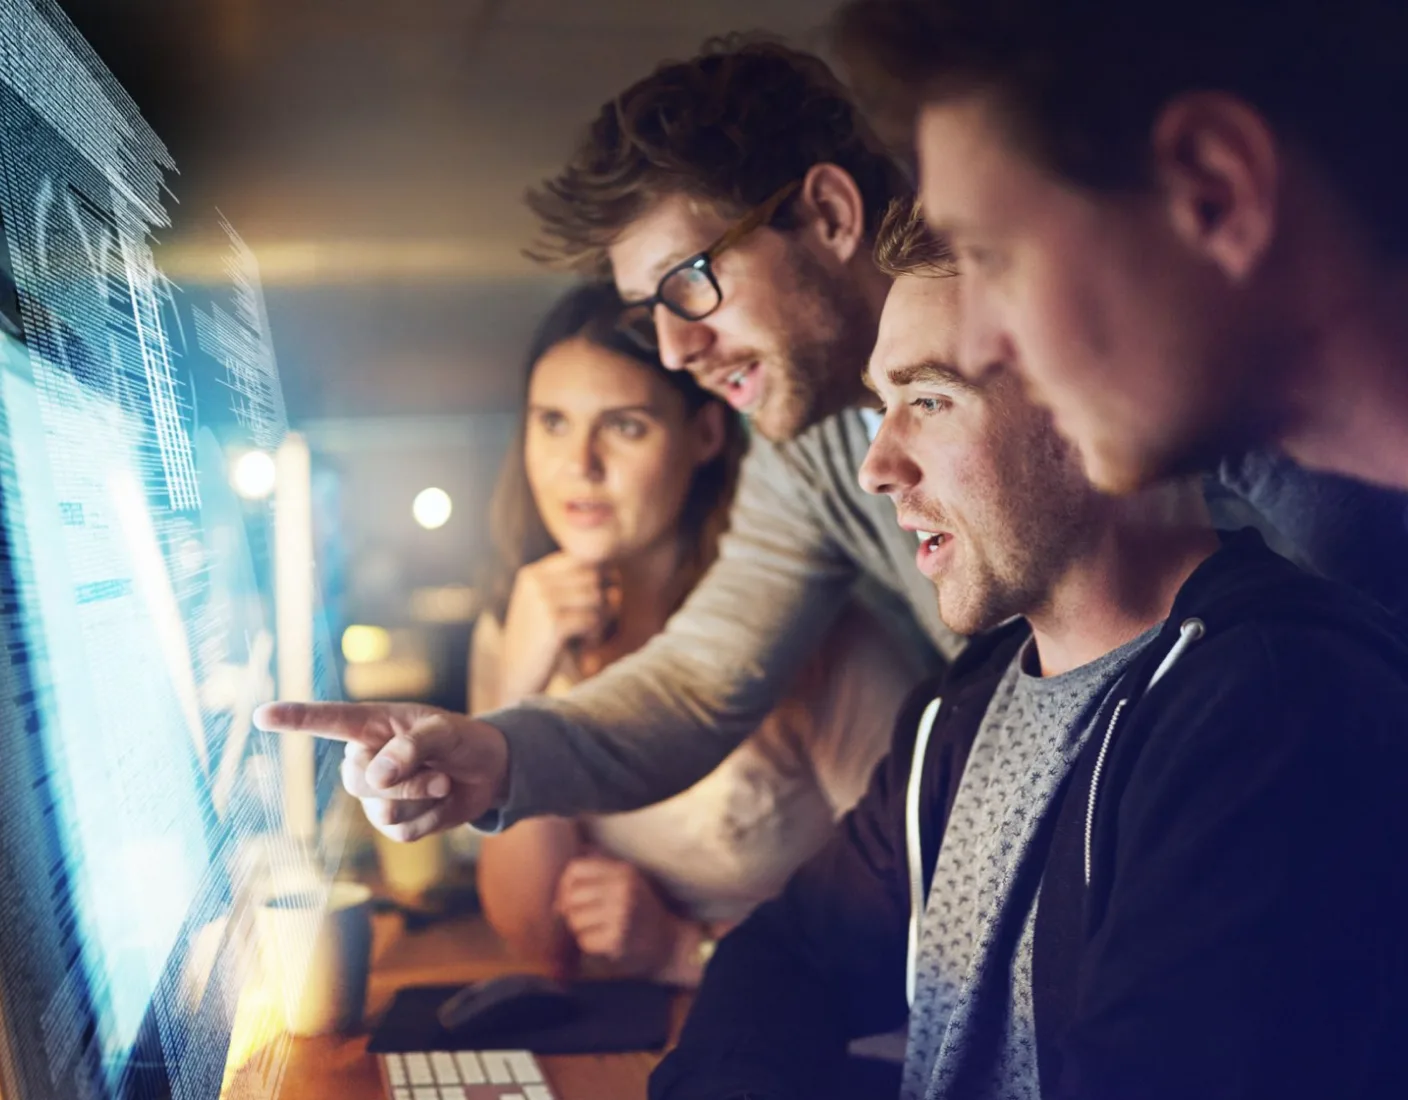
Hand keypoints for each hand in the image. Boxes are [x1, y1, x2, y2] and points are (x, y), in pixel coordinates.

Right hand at [252, 701, 508, 841]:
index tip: (261, 715)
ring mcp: (375, 796)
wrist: (486, 772)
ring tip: (444, 782)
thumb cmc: (461, 739)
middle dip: (406, 782)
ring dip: (422, 799)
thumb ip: (411, 745)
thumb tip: (376, 778)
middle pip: (359, 782)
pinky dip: (431, 820)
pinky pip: (402, 833)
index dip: (294, 718)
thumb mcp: (445, 731)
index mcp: (371, 725)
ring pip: (382, 810)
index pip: (326, 721)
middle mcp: (364, 760)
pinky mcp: (393, 824)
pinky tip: (440, 804)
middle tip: (441, 774)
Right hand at [498, 553, 618, 704]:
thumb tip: (615, 572)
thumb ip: (573, 585)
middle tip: (593, 625)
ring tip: (588, 637)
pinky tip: (584, 648)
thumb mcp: (547, 607)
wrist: (515, 681)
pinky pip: (593, 618)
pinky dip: (594, 635)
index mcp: (532, 574)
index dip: (596, 581)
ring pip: (596, 596)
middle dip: (600, 601)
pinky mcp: (553, 623)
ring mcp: (542, 601)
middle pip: (591, 576)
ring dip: (600, 619)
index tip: (592, 606)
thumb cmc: (538, 645)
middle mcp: (535, 582)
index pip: (580, 559)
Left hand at [554, 856, 684, 979]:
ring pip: (575, 921)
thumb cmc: (640, 906)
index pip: (575, 869)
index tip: (567, 898)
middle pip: (571, 897)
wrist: (667, 939)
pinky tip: (604, 941)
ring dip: (580, 928)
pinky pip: (584, 941)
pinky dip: (589, 943)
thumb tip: (568, 866)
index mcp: (623, 871)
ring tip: (597, 928)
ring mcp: (621, 915)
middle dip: (571, 910)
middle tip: (583, 917)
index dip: (564, 884)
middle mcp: (623, 890)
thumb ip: (600, 865)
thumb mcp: (626, 878)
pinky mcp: (618, 939)